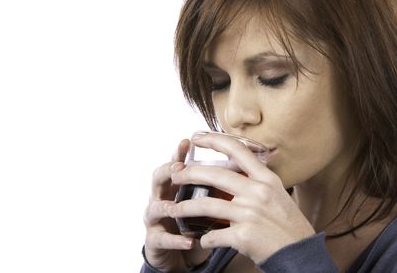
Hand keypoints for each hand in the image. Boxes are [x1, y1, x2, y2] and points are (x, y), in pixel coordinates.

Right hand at [143, 139, 210, 271]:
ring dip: (166, 207)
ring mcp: (155, 220)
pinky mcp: (155, 242)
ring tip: (176, 207)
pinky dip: (176, 240)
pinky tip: (189, 242)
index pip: (176, 164)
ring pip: (154, 208)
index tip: (188, 141)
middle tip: (178, 169)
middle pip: (157, 179)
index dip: (179, 153)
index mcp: (175, 186)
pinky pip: (162, 239)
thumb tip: (242, 167)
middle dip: (167, 172)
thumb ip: (216, 187)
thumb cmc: (195, 224)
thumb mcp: (205, 203)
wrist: (180, 256)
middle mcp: (162, 198)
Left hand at [168, 133, 315, 263]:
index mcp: (266, 179)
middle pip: (215, 175)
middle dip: (189, 173)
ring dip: (185, 208)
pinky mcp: (243, 236)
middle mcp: (258, 192)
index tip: (197, 137)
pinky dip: (205, 238)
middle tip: (175, 175)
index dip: (214, 141)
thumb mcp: (278, 194)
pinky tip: (203, 240)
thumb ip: (257, 182)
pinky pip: (213, 235)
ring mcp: (250, 214)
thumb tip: (234, 174)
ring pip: (206, 206)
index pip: (238, 150)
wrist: (300, 253)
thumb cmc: (288, 224)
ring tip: (173, 209)